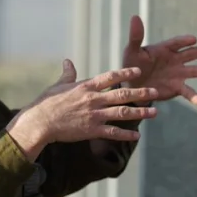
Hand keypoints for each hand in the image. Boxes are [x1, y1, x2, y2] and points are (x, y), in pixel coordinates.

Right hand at [6, 59, 158, 160]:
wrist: (40, 122)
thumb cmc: (47, 102)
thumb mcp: (58, 85)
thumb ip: (68, 74)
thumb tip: (68, 61)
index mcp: (86, 86)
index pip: (111, 77)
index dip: (126, 73)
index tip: (139, 71)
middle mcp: (94, 99)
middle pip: (122, 95)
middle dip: (141, 93)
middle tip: (156, 92)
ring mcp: (94, 115)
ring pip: (122, 112)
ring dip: (140, 112)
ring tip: (154, 112)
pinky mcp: (92, 130)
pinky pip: (113, 132)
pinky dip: (126, 134)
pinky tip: (137, 135)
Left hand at [122, 15, 196, 105]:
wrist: (133, 86)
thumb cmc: (132, 65)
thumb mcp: (132, 51)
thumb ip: (136, 37)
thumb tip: (135, 17)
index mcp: (164, 49)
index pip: (176, 43)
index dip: (184, 41)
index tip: (193, 39)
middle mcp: (175, 60)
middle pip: (190, 54)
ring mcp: (178, 74)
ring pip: (194, 71)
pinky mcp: (177, 87)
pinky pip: (189, 91)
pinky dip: (196, 97)